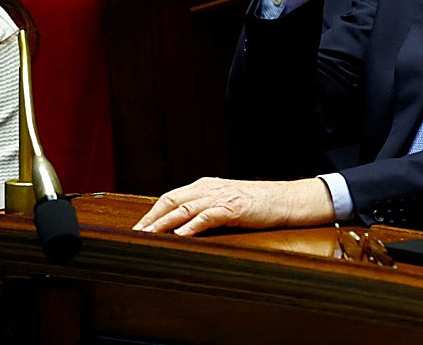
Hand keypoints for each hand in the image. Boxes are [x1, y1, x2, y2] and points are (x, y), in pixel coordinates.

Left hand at [133, 176, 334, 236]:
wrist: (286, 200)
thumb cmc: (257, 204)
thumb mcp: (226, 201)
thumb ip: (205, 207)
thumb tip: (180, 225)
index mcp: (206, 185)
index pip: (171, 197)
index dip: (152, 212)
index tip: (137, 228)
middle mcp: (210, 188)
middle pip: (172, 200)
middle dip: (151, 218)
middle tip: (135, 234)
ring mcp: (222, 197)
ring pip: (185, 208)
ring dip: (164, 223)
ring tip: (149, 236)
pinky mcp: (235, 207)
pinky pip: (209, 216)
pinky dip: (193, 225)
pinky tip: (181, 235)